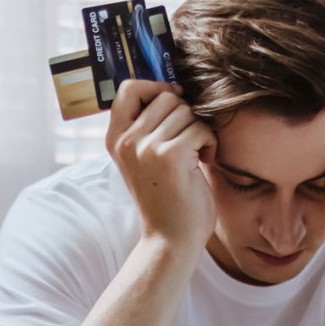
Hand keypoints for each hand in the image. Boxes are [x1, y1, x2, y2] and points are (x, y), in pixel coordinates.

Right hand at [105, 80, 216, 255]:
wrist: (170, 238)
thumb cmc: (164, 197)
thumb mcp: (143, 158)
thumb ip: (146, 127)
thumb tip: (172, 88)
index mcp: (115, 138)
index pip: (128, 88)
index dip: (155, 88)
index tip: (173, 104)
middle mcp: (126, 140)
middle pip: (165, 96)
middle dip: (185, 115)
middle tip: (188, 141)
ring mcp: (145, 148)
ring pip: (186, 111)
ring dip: (199, 130)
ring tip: (195, 154)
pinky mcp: (169, 156)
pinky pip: (200, 128)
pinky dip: (210, 143)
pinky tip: (204, 162)